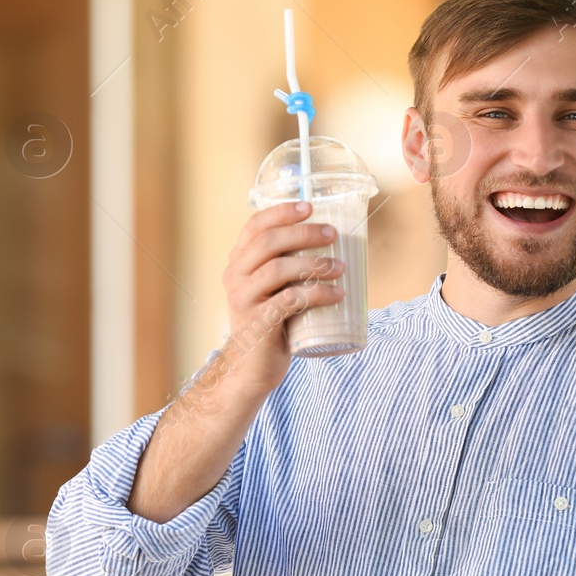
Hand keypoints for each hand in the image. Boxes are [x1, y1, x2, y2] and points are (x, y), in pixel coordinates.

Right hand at [219, 202, 344, 390]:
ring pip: (278, 269)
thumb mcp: (273, 290)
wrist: (251, 368)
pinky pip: (290, 301)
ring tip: (340, 267)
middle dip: (304, 233)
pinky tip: (338, 294)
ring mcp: (243, 299)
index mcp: (238, 262)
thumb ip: (289, 267)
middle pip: (268, 243)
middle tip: (332, 234)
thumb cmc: (271, 323)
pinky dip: (318, 294)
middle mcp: (235, 277)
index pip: (254, 226)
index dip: (281, 212)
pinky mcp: (257, 322)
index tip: (310, 207)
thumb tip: (335, 244)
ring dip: (314, 263)